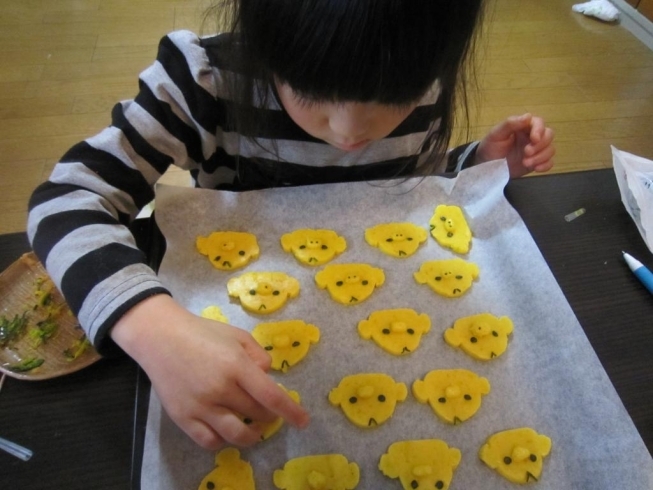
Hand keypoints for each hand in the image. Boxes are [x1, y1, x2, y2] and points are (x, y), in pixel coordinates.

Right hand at [111, 295, 309, 449]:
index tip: (303, 421)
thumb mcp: (237, 334)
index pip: (271, 396)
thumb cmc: (202, 333)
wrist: (160, 337)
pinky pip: (209, 441)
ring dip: (252, 435)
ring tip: (254, 429)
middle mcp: (220, 389)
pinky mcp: (183, 418)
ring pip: (236, 435)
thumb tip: (269, 377)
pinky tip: (227, 431)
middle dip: (269, 416)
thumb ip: (258, 355)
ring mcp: (200, 406)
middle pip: (256, 415)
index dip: (290, 412)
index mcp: (236, 365)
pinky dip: (223, 441)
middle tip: (269, 411)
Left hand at [475, 113, 554, 177]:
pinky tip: (536, 169)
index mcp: (523, 127)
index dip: (539, 130)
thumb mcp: (496, 134)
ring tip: (526, 163)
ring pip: (550, 149)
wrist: (486, 166)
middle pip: (549, 135)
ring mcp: (535, 150)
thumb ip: (510, 124)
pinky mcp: (536, 163)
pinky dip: (546, 165)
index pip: (539, 123)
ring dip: (541, 156)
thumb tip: (528, 116)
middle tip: (526, 152)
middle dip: (540, 145)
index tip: (534, 139)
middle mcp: (531, 137)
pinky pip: (549, 162)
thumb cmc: (490, 147)